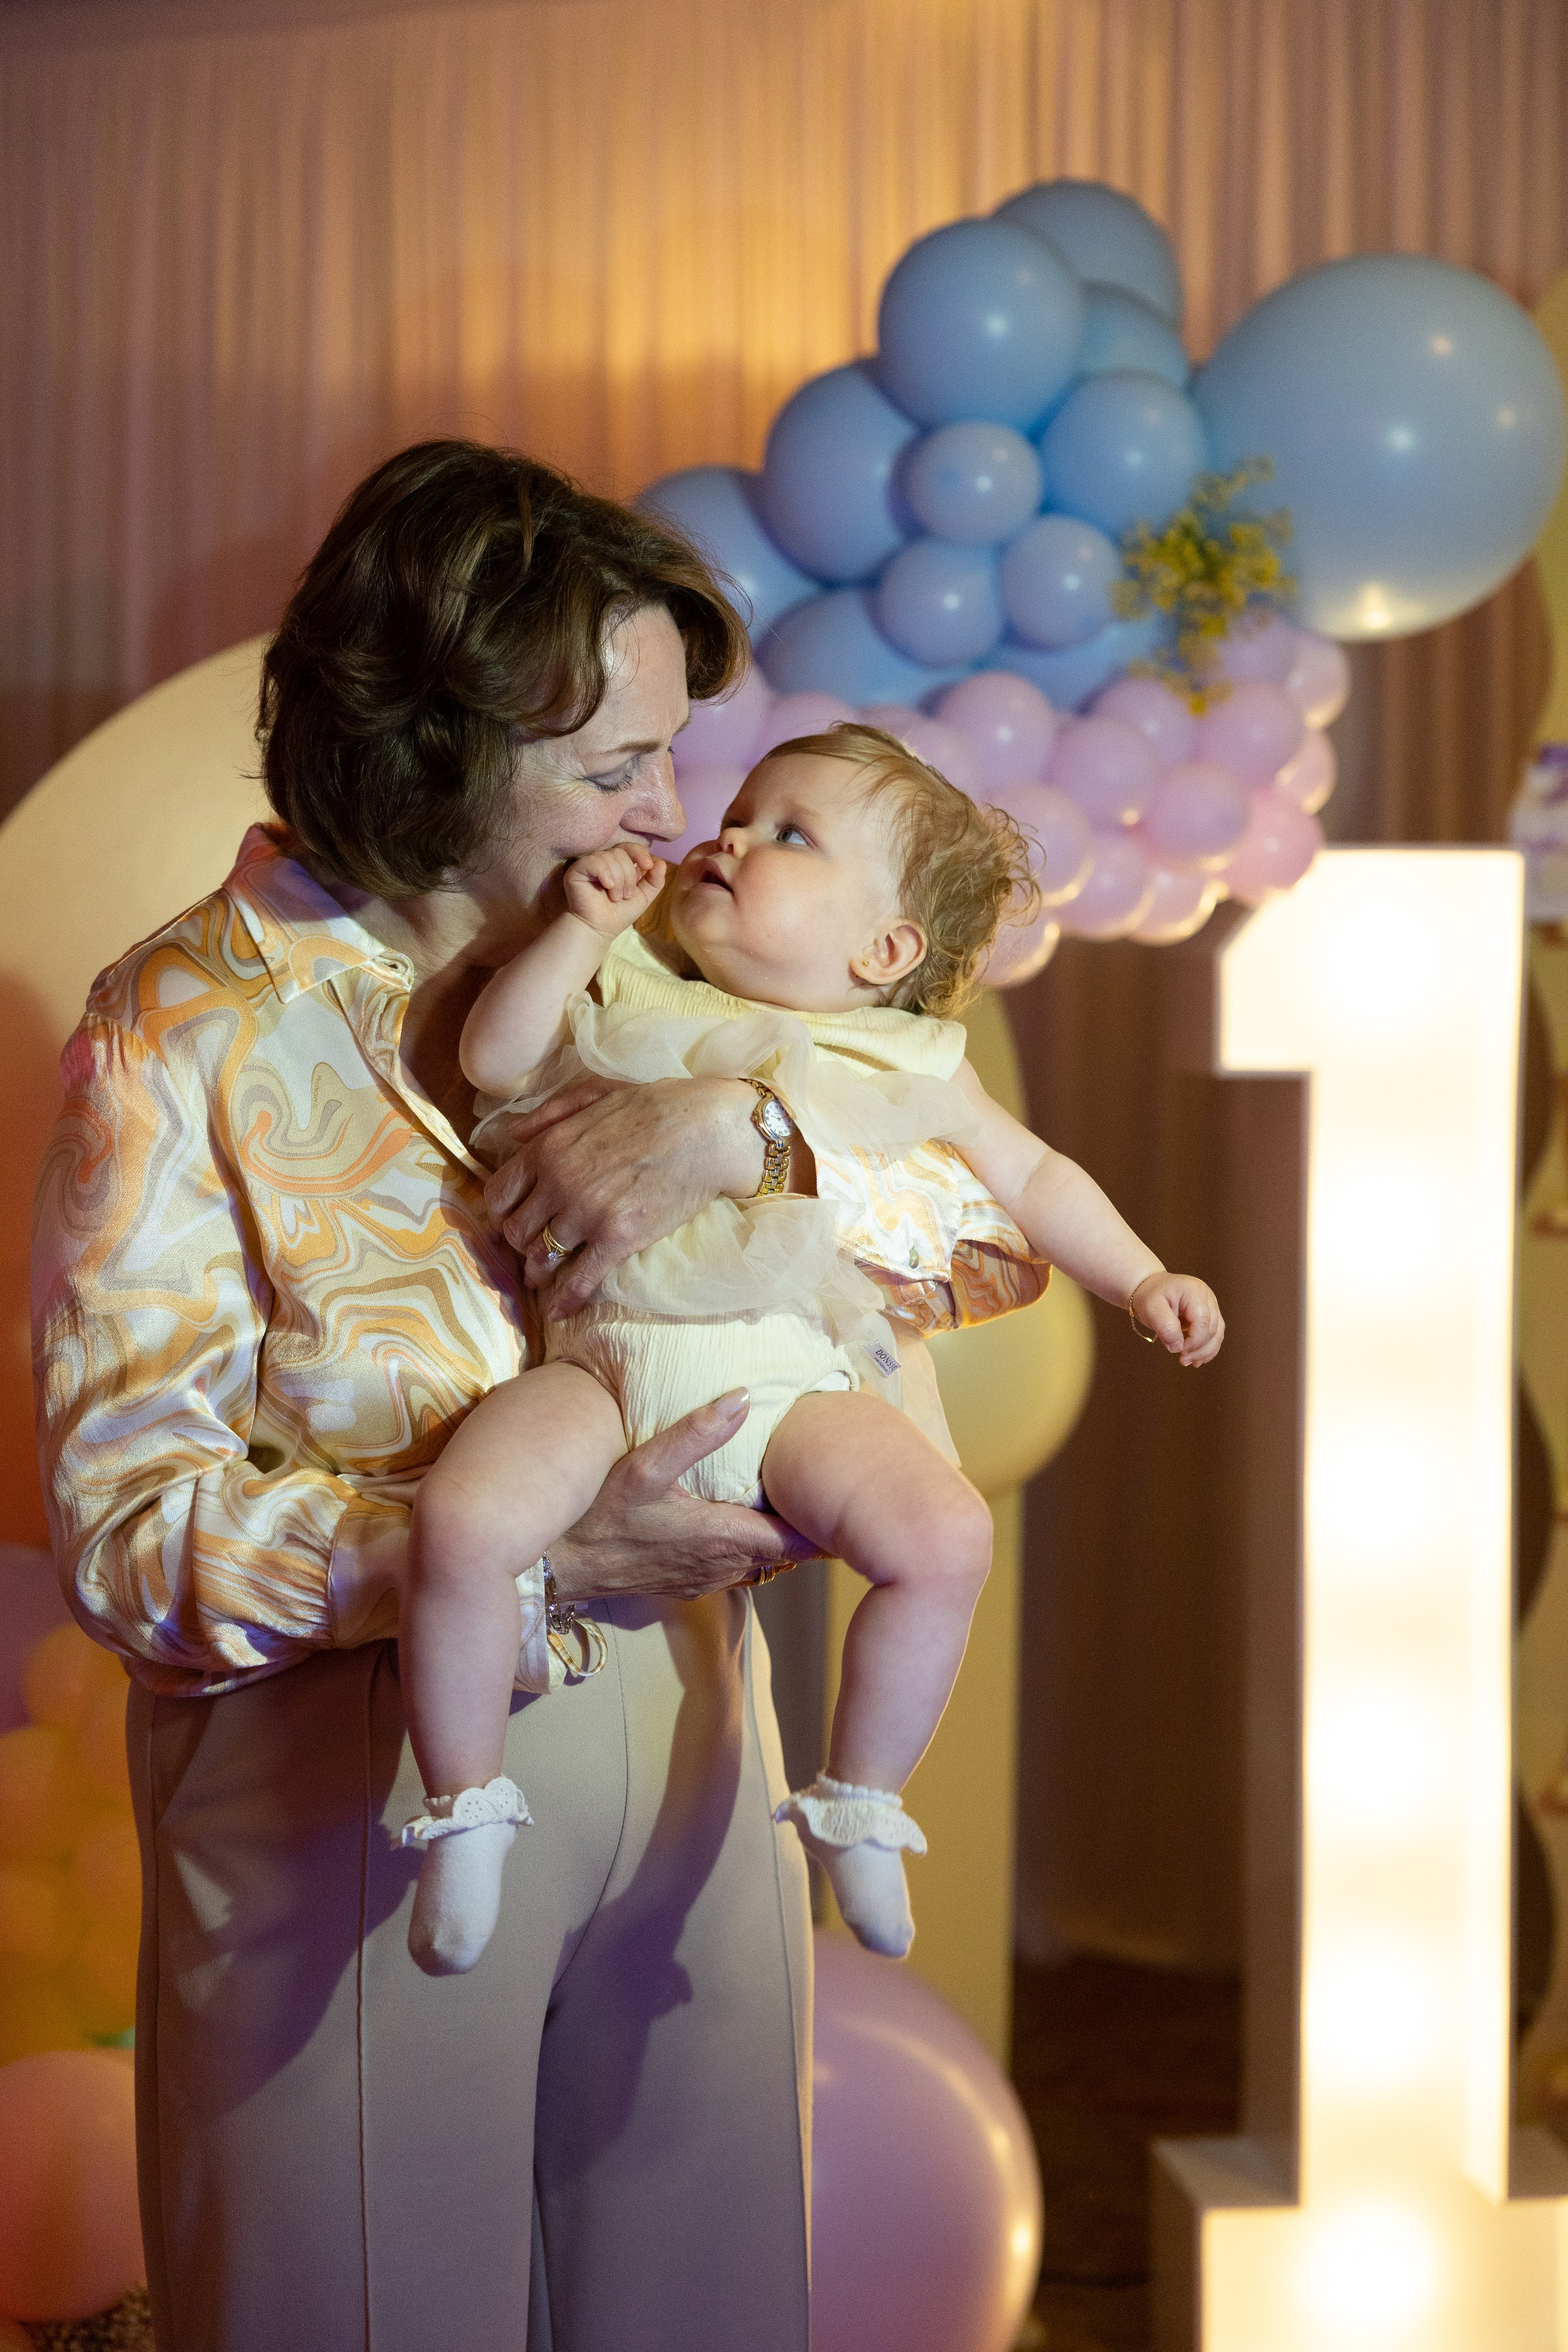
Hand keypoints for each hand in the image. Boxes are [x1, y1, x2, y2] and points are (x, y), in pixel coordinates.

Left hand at [483, 1074, 764, 1317]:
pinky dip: (566, 1299)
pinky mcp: (618, 1239)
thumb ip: (548, 1113)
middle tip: (530, 1246)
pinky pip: (580, 1279)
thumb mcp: (593, 1091)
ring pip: (542, 1257)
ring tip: (541, 1276)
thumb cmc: (655, 1105)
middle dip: (519, 1242)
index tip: (512, 1217)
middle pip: (516, 1230)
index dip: (502, 1211)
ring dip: (538, 1270)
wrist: (707, 1131)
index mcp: (548, 1149)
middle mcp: (558, 1183)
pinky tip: (561, 1310)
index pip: (499, 1194)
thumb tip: (511, 1136)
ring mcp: (587, 1214)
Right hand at [547, 1390, 818, 1599]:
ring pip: (764, 1562)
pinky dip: (752, 1545)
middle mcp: (725, 1567)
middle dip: (811, 1523)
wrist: (558, 1567)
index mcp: (725, 1538)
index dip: (829, 1522)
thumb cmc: (599, 1517)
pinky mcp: (690, 1585)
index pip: (800, 1541)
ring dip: (781, 1536)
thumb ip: (697, 1433)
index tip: (850, 1495)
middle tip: (830, 1486)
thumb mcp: (644, 1466)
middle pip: (789, 1552)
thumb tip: (743, 1397)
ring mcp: (708, 1580)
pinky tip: (745, 1518)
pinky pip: (738, 1567)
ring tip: (796, 1498)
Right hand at [563, 843, 665, 937]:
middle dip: (629, 875)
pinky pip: (594, 861)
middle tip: (625, 896)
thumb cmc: (618, 914)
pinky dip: (605, 874)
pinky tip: (607, 887)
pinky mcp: (576, 870)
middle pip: (621, 852)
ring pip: (609, 857)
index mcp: (616, 863)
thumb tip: (661, 862)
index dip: (639, 853)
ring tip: (615, 897)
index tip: (648, 865)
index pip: (628, 847)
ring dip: (618, 880)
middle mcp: (601, 861)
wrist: (599, 929)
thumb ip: (655, 881)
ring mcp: (588, 864)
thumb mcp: (643, 897)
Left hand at [1129, 1271, 1224, 1366]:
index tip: (1179, 1350)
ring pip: (1217, 1334)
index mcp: (1194, 1291)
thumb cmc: (1150, 1296)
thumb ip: (1165, 1326)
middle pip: (1213, 1328)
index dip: (1194, 1340)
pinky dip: (1207, 1349)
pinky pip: (1214, 1335)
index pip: (1203, 1320)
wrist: (1150, 1289)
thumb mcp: (1151, 1308)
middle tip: (1182, 1360)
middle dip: (1199, 1349)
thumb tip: (1178, 1347)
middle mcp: (1207, 1296)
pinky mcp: (1209, 1315)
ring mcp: (1210, 1305)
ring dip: (1205, 1351)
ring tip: (1189, 1362)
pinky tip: (1196, 1359)